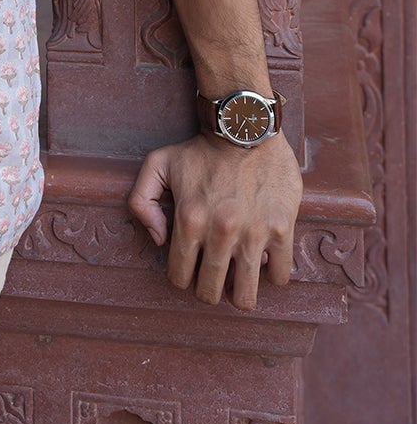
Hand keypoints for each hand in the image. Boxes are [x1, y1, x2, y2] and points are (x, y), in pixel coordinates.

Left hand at [128, 130, 301, 308]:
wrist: (245, 127)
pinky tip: (263, 260)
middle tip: (213, 276)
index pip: (179, 277)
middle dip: (208, 289)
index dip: (182, 276)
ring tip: (238, 276)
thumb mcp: (158, 164)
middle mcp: (220, 231)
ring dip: (239, 292)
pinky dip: (271, 274)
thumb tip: (158, 240)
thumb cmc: (202, 149)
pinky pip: (279, 276)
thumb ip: (141, 201)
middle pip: (210, 293)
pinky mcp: (281, 229)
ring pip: (246, 296)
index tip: (190, 267)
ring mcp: (253, 233)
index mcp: (189, 219)